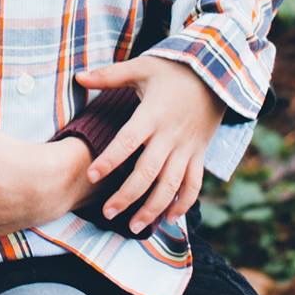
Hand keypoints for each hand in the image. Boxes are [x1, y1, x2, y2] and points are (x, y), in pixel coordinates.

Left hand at [75, 55, 225, 233]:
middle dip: (127, 196)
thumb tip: (78, 77)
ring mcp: (187, 148)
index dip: (111, 159)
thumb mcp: (141, 67)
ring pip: (171, 186)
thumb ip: (109, 76)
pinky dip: (183, 204)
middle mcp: (170, 136)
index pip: (128, 141)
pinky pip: (193, 185)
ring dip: (153, 208)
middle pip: (148, 172)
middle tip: (108, 212)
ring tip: (134, 226)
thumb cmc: (173, 70)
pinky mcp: (199, 155)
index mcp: (152, 115)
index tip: (92, 176)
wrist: (217, 75)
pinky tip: (168, 218)